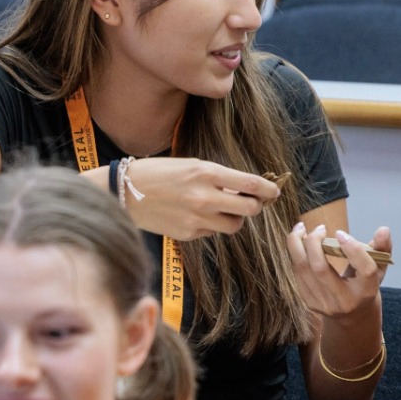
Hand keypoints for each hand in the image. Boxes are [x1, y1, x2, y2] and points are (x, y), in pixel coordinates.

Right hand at [117, 157, 279, 240]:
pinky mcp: (187, 234)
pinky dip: (212, 225)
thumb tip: (246, 190)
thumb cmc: (160, 172)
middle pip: (250, 210)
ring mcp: (196, 218)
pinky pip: (212, 232)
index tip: (275, 191)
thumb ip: (219, 177)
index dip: (269, 189)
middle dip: (256, 206)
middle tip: (254, 203)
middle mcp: (204, 197)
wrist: (125, 191)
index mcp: (206, 172)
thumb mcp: (191, 165)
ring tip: (223, 209)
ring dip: (235, 218)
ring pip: (234, 226)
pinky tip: (196, 215)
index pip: (251, 184)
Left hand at [286, 222, 388, 319]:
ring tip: (301, 228)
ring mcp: (324, 304)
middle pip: (321, 269)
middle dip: (314, 242)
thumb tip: (384, 229)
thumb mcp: (378, 267)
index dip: (353, 249)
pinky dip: (295, 254)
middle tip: (320, 228)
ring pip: (303, 269)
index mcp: (367, 291)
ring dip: (297, 244)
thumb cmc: (365, 284)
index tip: (340, 232)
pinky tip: (298, 241)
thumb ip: (382, 247)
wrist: (352, 316)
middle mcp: (344, 301)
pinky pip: (298, 273)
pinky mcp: (310, 303)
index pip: (364, 270)